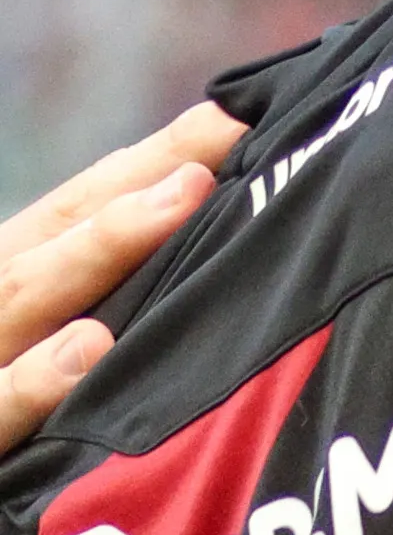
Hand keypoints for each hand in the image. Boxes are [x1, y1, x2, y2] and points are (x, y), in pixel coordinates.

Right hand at [0, 103, 241, 449]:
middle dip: (124, 194)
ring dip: (93, 257)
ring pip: (15, 308)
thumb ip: (90, 303)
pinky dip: (33, 384)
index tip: (230, 120)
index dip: (139, 166)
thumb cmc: (13, 414)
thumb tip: (201, 230)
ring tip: (175, 203)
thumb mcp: (37, 344)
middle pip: (41, 249)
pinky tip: (87, 348)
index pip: (62, 217)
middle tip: (215, 147)